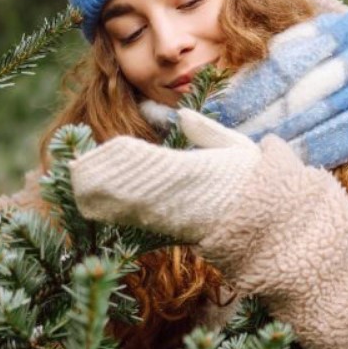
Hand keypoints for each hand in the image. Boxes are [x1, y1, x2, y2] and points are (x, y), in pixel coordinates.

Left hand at [69, 109, 258, 242]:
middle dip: (100, 179)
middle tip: (74, 169)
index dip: (120, 158)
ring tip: (76, 185)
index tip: (102, 150)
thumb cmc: (257, 184)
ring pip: (128, 209)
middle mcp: (178, 199)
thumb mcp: (239, 150)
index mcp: (195, 173)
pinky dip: (114, 213)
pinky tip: (94, 206)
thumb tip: (181, 115)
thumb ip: (208, 132)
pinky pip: (137, 222)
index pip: (149, 164)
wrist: (273, 230)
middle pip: (128, 188)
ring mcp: (174, 220)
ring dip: (100, 198)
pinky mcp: (171, 233)